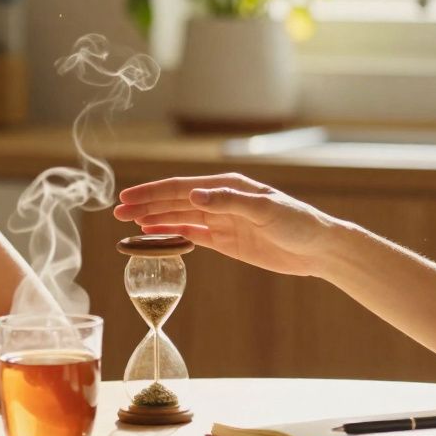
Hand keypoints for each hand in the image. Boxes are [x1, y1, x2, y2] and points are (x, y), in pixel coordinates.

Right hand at [113, 174, 344, 276]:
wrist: (317, 249)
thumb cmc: (297, 222)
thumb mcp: (265, 210)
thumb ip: (230, 202)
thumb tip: (195, 195)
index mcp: (229, 186)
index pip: (183, 188)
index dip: (153, 193)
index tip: (127, 198)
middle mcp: (222, 200)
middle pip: (175, 201)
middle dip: (146, 204)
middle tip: (117, 211)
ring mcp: (222, 220)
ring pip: (179, 217)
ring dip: (154, 218)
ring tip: (128, 221)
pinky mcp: (226, 240)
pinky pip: (192, 235)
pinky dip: (171, 234)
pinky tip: (153, 233)